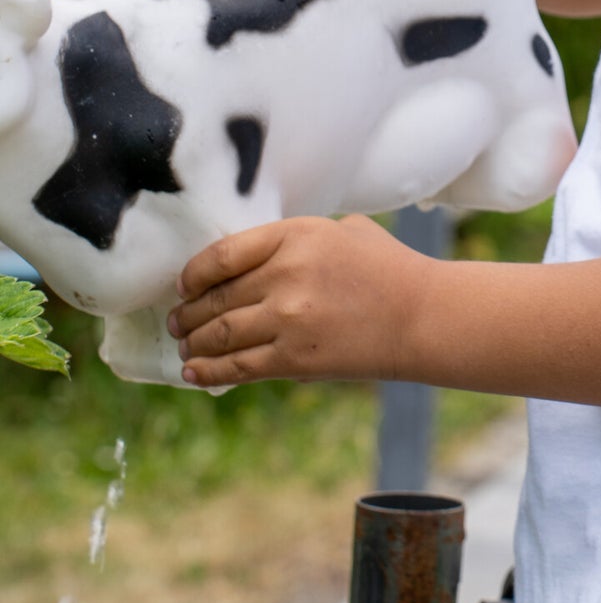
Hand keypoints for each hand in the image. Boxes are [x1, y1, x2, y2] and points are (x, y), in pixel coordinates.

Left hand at [168, 216, 427, 387]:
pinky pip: (237, 367)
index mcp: (295, 235)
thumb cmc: (387, 268)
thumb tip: (255, 255)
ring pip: (219, 334)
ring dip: (193, 343)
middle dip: (188, 314)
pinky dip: (208, 371)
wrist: (422, 316)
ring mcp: (288, 319)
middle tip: (177, 322)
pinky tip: (194, 372)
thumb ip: (296, 239)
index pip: (221, 255)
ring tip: (185, 346)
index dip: (193, 274)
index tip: (184, 285)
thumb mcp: (343, 231)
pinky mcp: (294, 359)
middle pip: (214, 298)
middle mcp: (285, 275)